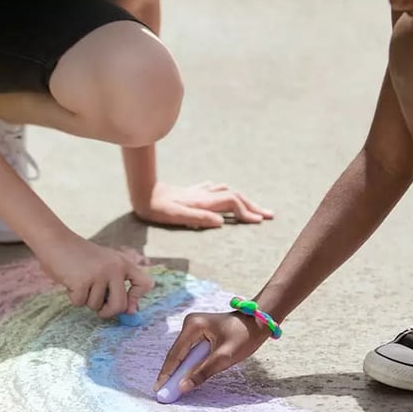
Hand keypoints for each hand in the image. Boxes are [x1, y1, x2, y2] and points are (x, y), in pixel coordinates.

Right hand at [36, 236, 153, 317]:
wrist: (55, 240)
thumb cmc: (79, 256)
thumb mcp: (104, 264)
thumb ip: (117, 283)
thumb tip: (131, 312)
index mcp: (123, 263)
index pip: (145, 284)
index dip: (137, 298)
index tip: (127, 305)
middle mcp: (115, 268)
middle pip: (120, 305)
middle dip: (108, 312)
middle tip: (99, 308)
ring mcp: (99, 274)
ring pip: (96, 306)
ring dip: (86, 300)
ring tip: (80, 283)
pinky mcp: (82, 281)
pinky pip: (80, 303)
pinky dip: (73, 297)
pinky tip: (70, 282)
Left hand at [134, 182, 274, 228]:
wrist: (143, 192)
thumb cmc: (156, 208)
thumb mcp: (176, 215)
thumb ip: (198, 217)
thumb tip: (221, 221)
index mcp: (204, 202)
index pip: (233, 203)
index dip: (247, 212)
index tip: (259, 222)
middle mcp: (205, 195)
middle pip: (236, 196)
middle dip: (253, 206)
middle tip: (269, 215)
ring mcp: (200, 192)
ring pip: (228, 192)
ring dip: (243, 199)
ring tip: (253, 208)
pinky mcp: (192, 192)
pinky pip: (216, 190)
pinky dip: (227, 193)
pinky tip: (225, 193)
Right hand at [154, 312, 271, 393]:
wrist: (259, 322)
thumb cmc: (244, 336)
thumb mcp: (224, 357)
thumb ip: (203, 372)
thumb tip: (183, 387)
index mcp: (193, 326)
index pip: (176, 354)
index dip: (167, 373)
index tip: (158, 389)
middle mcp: (190, 324)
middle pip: (177, 354)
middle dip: (171, 374)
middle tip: (163, 393)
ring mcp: (194, 328)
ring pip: (183, 354)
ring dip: (179, 371)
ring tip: (170, 389)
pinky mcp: (200, 333)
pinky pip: (191, 352)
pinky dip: (188, 365)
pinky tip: (183, 378)